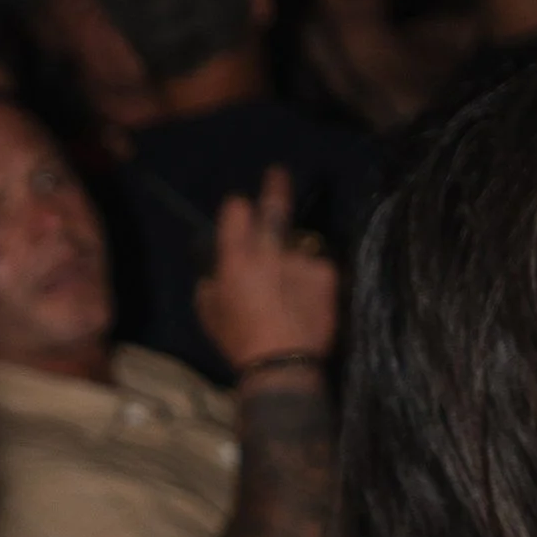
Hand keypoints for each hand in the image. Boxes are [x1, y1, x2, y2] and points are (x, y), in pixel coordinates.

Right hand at [195, 164, 336, 376]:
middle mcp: (269, 251)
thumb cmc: (239, 342)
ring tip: (294, 281)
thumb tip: (212, 275)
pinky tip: (309, 300)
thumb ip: (209, 287)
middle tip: (278, 172)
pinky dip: (313, 279)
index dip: (238, 208)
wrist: (283, 364)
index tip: (241, 206)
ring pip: (299, 244)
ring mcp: (301, 259)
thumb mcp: (209, 315)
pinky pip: (318, 267)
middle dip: (275, 186)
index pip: (236, 212)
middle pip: (275, 207)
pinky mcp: (326, 273)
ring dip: (296, 255)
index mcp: (236, 259)